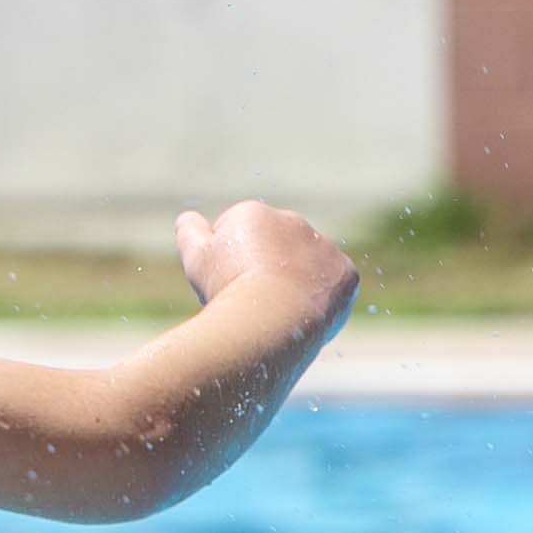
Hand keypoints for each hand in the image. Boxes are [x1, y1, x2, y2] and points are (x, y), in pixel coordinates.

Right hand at [175, 200, 358, 328]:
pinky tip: (305, 314)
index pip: (239, 238)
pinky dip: (322, 299)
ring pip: (306, 267)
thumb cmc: (227, 288)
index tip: (227, 286)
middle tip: (254, 302)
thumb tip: (187, 218)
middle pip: (275, 250)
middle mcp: (292, 221)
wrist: (269, 318)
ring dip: (295, 283)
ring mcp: (322, 246)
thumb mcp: (196, 258)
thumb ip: (190, 232)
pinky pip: (334, 285)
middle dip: (265, 270)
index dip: (229, 266)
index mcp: (254, 214)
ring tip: (280, 311)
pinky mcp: (345, 273)